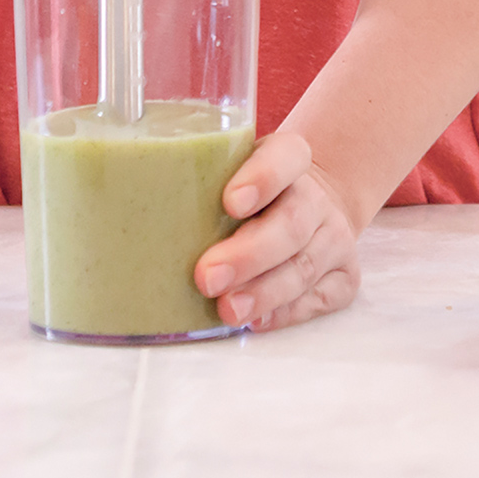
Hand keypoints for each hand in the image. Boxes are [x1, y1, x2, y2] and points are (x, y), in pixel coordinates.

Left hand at [194, 132, 361, 332]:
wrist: (311, 204)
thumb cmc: (251, 192)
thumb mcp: (231, 169)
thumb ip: (201, 182)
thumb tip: (135, 212)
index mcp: (290, 156)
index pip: (285, 157)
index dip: (261, 178)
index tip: (229, 203)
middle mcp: (316, 196)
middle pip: (290, 223)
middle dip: (248, 255)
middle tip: (207, 276)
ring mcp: (334, 237)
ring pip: (302, 266)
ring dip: (263, 292)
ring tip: (227, 309)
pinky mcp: (343, 275)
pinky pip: (318, 298)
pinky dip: (286, 312)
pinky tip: (258, 320)